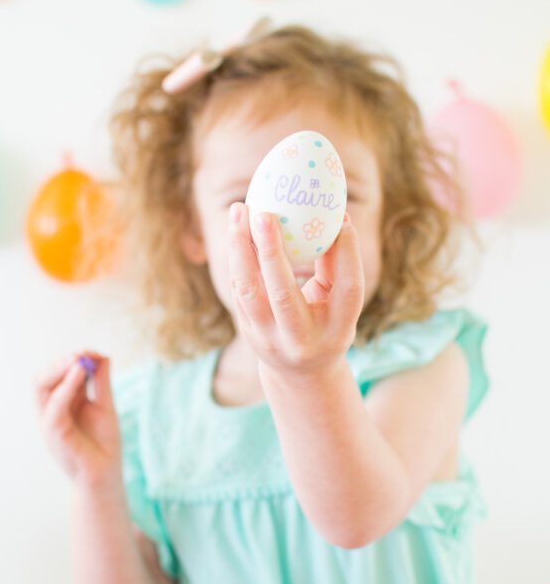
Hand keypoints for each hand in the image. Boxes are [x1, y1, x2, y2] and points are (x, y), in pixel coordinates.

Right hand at [35, 352, 121, 486]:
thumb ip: (102, 383)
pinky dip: (65, 387)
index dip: (71, 360)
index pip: (57, 374)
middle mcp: (52, 410)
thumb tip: (103, 356)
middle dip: (61, 362)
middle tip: (81, 353)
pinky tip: (80, 374)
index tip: (92, 352)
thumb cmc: (104, 444)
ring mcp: (49, 421)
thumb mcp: (105, 406)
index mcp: (63, 403)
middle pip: (43, 378)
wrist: (105, 475)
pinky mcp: (53, 432)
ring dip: (59, 370)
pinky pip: (54, 405)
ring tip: (79, 361)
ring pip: (41, 387)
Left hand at [228, 203, 363, 372]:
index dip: (347, 255)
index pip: (348, 290)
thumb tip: (337, 217)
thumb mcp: (340, 301)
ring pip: (249, 291)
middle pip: (285, 294)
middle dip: (272, 251)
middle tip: (264, 213)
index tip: (341, 219)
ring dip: (240, 248)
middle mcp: (302, 339)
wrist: (300, 373)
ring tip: (239, 210)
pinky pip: (239, 288)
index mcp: (338, 331)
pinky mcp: (247, 331)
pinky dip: (237, 256)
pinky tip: (236, 228)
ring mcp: (269, 339)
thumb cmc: (327, 321)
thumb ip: (337, 264)